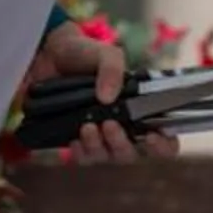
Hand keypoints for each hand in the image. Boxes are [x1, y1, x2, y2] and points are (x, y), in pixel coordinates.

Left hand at [23, 22, 180, 166]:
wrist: (47, 54)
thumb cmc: (84, 54)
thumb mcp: (105, 54)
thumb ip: (113, 69)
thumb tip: (107, 98)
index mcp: (139, 109)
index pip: (163, 137)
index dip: (164, 144)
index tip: (152, 136)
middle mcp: (123, 126)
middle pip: (133, 153)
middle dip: (122, 144)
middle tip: (109, 124)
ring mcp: (99, 136)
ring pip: (107, 157)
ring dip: (98, 146)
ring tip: (86, 126)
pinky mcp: (76, 139)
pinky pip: (84, 158)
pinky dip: (80, 151)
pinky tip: (74, 138)